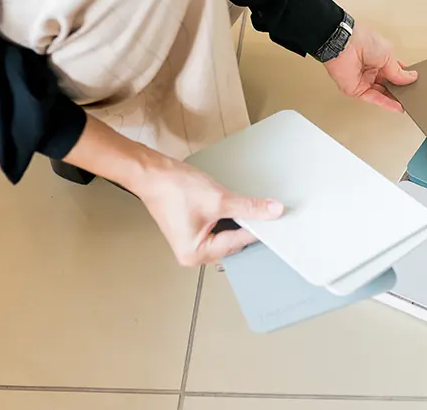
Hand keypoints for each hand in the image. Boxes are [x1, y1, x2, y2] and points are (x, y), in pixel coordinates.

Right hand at [62, 117, 281, 265]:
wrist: (151, 172)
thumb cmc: (173, 188)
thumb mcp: (218, 199)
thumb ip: (248, 207)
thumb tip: (272, 211)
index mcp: (196, 254)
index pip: (238, 243)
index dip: (258, 229)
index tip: (274, 219)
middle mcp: (193, 254)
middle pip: (233, 243)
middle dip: (247, 226)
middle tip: (263, 211)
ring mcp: (192, 242)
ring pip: (227, 235)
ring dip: (238, 221)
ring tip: (244, 206)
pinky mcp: (193, 230)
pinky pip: (219, 228)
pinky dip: (228, 218)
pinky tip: (233, 206)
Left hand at [323, 23, 416, 111]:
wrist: (345, 45)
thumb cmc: (363, 41)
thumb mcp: (389, 55)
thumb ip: (399, 72)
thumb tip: (411, 78)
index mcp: (379, 58)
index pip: (394, 71)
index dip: (404, 77)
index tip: (414, 83)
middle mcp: (371, 70)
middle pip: (388, 84)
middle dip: (400, 90)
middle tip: (413, 95)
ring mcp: (363, 80)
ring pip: (382, 93)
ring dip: (394, 99)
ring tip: (408, 102)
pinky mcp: (356, 90)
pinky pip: (373, 98)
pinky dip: (386, 103)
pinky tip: (398, 107)